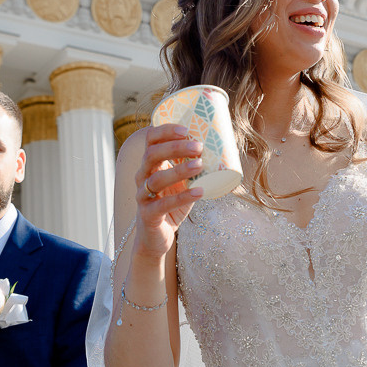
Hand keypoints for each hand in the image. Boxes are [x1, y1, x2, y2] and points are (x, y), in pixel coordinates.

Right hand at [132, 124, 205, 257]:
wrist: (157, 237)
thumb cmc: (171, 204)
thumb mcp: (182, 183)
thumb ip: (194, 168)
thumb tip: (223, 151)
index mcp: (150, 164)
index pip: (151, 140)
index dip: (165, 131)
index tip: (186, 129)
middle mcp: (142, 176)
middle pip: (152, 155)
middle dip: (175, 147)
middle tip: (198, 146)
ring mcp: (143, 195)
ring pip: (156, 179)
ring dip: (179, 170)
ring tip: (200, 164)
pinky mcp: (148, 214)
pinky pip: (163, 204)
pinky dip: (182, 197)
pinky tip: (199, 192)